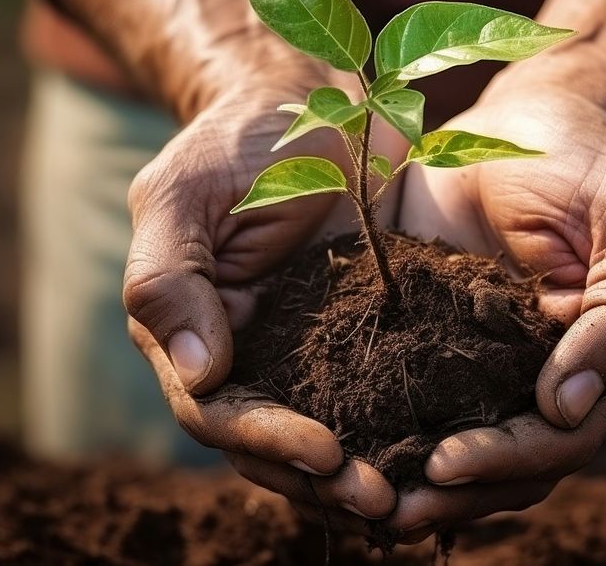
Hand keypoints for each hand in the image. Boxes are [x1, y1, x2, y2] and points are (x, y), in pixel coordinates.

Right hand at [124, 74, 404, 523]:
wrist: (315, 103)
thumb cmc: (240, 138)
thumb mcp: (184, 193)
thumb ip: (168, 276)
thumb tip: (194, 371)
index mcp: (190, 329)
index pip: (216, 410)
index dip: (266, 441)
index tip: (326, 454)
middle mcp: (244, 353)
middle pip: (268, 443)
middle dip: (319, 478)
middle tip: (381, 502)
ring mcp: (303, 349)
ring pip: (322, 433)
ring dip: (359, 474)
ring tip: (410, 502)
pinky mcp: (359, 334)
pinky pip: (372, 396)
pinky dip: (394, 432)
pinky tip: (437, 455)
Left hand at [389, 75, 605, 540]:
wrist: (519, 119)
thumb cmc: (585, 165)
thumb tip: (573, 406)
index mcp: (591, 364)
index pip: (558, 439)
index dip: (508, 461)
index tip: (448, 465)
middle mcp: (533, 378)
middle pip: (501, 463)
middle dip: (449, 493)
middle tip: (389, 509)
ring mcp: (475, 362)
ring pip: (451, 444)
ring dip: (406, 479)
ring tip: (352, 497)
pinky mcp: (422, 335)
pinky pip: (401, 395)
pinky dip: (374, 426)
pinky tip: (330, 441)